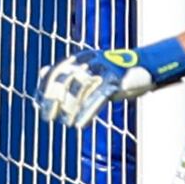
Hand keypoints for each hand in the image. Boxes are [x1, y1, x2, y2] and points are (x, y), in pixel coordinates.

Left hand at [36, 49, 158, 129]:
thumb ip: (67, 72)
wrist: (148, 65)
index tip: (37, 105)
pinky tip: (80, 125)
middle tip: (47, 117)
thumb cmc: (114, 72)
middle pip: (64, 81)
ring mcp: (103, 70)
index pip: (56, 72)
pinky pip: (97, 99)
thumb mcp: (89, 69)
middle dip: (53, 100)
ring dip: (70, 110)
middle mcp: (89, 62)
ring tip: (65, 124)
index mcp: (81, 58)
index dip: (44, 89)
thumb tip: (42, 72)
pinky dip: (87, 113)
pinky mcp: (115, 81)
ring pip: (80, 91)